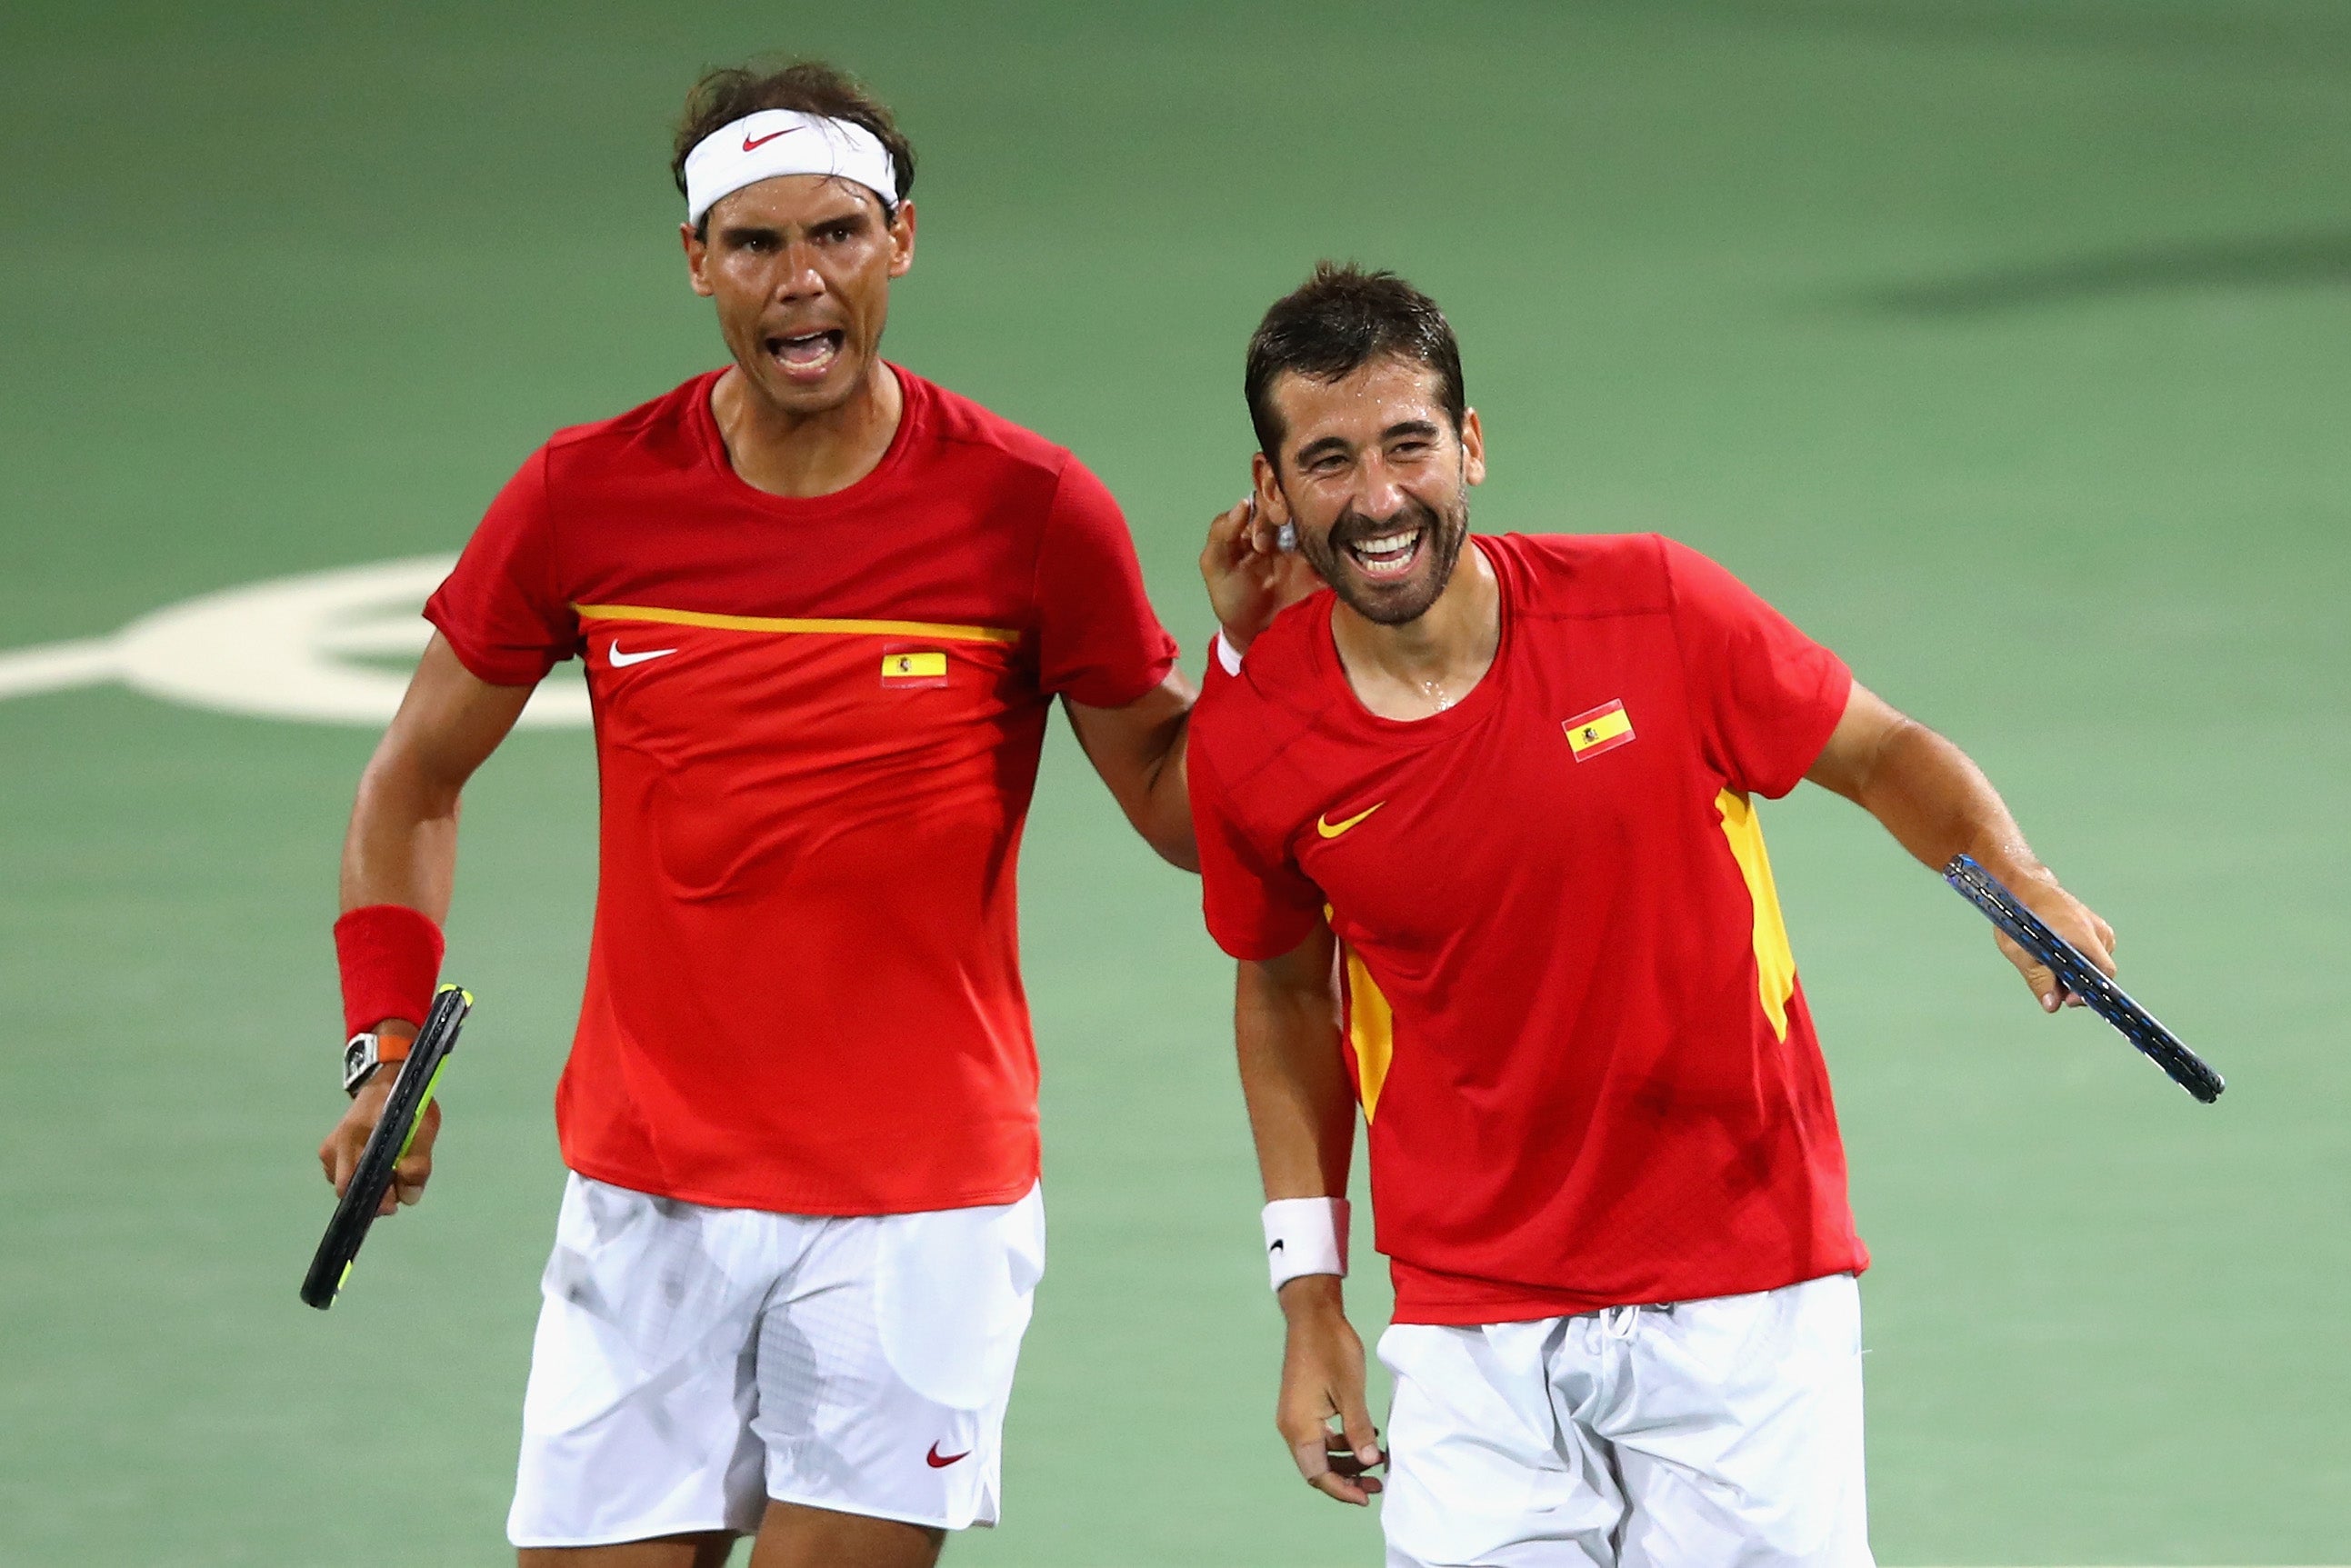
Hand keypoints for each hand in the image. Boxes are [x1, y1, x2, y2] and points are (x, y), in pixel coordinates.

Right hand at [317, 1070, 440, 1215]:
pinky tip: (379, 1164)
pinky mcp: (328, 1152)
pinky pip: (346, 1177)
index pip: (352, 1184)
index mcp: (354, 1136)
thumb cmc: (407, 1104)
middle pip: (348, 1191)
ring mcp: (328, 1149)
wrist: (385, 1082)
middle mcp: (334, 1145)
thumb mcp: (423, 1128)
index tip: (394, 1204)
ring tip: (392, 1170)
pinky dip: (363, 1177)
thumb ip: (417, 1163)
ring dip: (371, 1186)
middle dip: (374, 1196)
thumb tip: (408, 1197)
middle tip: (398, 1190)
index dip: (373, 1200)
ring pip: (348, 1185)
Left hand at [1200, 496, 1321, 657]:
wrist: (1258, 635)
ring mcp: (1305, 543)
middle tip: (1268, 547)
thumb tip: (1244, 502)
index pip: (1264, 497)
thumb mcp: (1215, 567)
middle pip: (1290, 502)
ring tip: (1290, 551)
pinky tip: (1318, 548)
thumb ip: (1221, 534)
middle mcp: (1283, 529)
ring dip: (1305, 523)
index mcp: (1255, 526)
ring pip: (1311, 515)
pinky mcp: (1323, 561)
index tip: (1257, 539)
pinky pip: (1330, 540)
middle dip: (1281, 514)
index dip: (1263, 505)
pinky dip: (1327, 537)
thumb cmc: (1233, 599)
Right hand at [1274, 1276, 1384, 1504]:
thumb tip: (1370, 1462)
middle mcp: (1291, 1426)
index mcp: (1300, 1426)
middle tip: (1378, 1482)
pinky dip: (1340, 1442)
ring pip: (1319, 1453)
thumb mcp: (1351, 1390)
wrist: (1312, 1315)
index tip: (1367, 1497)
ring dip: (1346, 1461)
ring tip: (1376, 1460)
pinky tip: (1364, 1435)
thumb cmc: (1331, 1348)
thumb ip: (1358, 1429)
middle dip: (1347, 1479)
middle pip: (1317, 1468)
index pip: (1318, 1474)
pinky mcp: (1301, 1406)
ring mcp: (1294, 1416)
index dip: (1343, 1490)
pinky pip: (1319, 1436)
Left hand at [1994, 870, 2117, 1013]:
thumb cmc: (2020, 917)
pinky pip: (2093, 956)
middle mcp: (2097, 931)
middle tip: (2053, 989)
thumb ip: (2038, 979)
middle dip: (2077, 986)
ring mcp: (2101, 929)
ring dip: (2075, 974)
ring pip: (2094, 965)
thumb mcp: (2020, 951)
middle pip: (2098, 972)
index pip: (2103, 972)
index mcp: (2081, 933)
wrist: (2026, 887)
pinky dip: (2077, 962)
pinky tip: (2057, 958)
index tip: (2070, 999)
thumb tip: (2052, 1005)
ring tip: (2049, 969)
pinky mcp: (2098, 930)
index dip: (2089, 991)